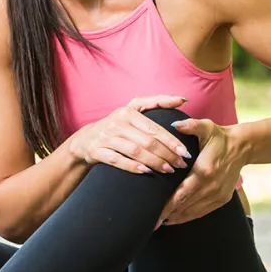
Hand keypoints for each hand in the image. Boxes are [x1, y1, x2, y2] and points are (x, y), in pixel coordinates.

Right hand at [68, 95, 193, 174]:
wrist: (85, 140)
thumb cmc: (117, 125)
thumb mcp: (133, 109)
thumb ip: (157, 103)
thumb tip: (182, 99)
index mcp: (129, 112)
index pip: (155, 128)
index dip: (172, 141)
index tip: (186, 152)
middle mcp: (117, 123)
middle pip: (147, 141)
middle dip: (167, 154)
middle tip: (181, 164)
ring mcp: (106, 137)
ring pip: (134, 151)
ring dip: (154, 162)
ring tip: (168, 170)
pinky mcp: (97, 150)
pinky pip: (117, 160)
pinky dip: (132, 166)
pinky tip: (146, 172)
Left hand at [157, 119, 245, 226]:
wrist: (242, 147)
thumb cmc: (218, 137)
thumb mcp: (205, 127)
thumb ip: (190, 125)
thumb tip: (174, 124)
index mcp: (204, 171)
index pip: (181, 193)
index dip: (167, 206)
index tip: (154, 214)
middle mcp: (211, 186)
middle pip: (185, 206)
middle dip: (167, 215)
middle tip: (149, 222)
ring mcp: (217, 195)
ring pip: (193, 212)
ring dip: (176, 218)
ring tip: (159, 222)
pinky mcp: (222, 199)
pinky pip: (202, 212)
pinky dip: (188, 217)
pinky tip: (175, 219)